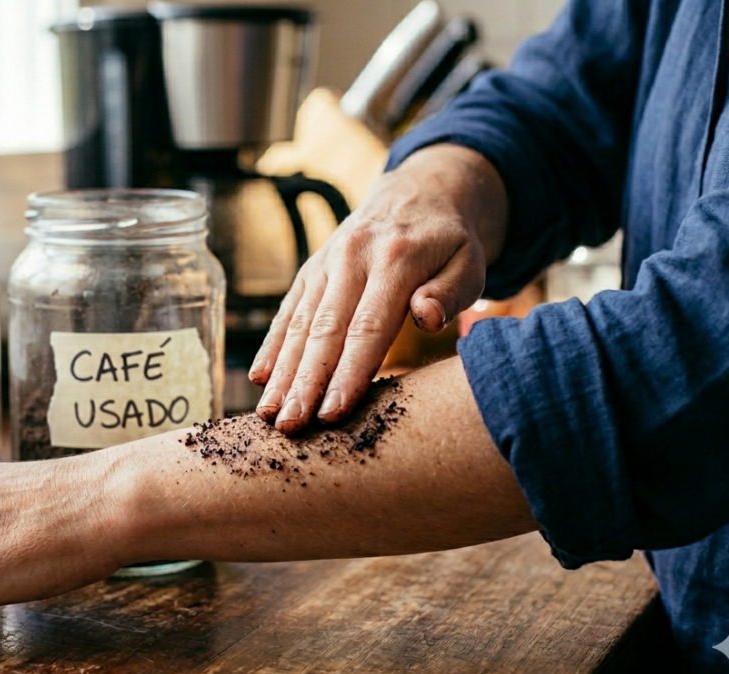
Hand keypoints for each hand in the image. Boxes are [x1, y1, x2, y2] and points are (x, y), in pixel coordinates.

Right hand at [249, 144, 507, 432]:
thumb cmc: (448, 243)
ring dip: (282, 372)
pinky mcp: (310, 272)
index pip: (368, 326)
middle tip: (290, 425)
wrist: (416, 194)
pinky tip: (259, 378)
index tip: (332, 412)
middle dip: (305, 382)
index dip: (348, 373)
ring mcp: (325, 265)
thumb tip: (426, 318)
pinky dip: (272, 347)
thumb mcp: (469, 261)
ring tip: (270, 414)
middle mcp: (351, 259)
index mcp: (395, 259)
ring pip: (299, 325)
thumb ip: (451, 291)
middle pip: (324, 331)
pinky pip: (287, 312)